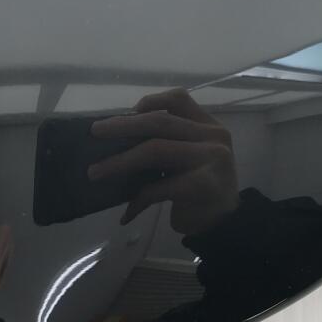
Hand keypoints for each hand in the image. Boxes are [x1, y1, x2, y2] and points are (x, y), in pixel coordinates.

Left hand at [88, 88, 239, 234]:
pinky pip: (160, 187)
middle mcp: (213, 136)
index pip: (179, 99)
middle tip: (95, 133)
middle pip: (160, 122)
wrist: (225, 223)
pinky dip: (138, 199)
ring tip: (95, 172)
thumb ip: (168, 142)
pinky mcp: (203, 185)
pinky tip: (126, 213)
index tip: (126, 111)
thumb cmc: (201, 188)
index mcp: (208, 125)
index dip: (150, 102)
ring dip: (120, 162)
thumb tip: (116, 138)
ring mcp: (211, 159)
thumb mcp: (191, 156)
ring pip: (155, 150)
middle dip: (123, 126)